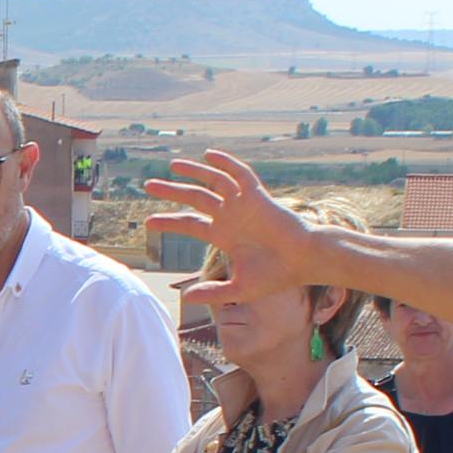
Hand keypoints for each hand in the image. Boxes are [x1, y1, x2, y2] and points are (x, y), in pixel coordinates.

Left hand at [146, 152, 325, 311]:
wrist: (304, 262)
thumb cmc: (276, 275)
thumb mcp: (239, 288)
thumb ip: (213, 293)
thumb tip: (185, 298)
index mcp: (223, 235)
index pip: (190, 224)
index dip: (169, 221)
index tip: (148, 222)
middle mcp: (230, 216)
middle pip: (195, 198)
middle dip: (172, 191)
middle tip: (148, 185)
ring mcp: (244, 205)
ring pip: (213, 182)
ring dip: (194, 172)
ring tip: (172, 165)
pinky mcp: (258, 196)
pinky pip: (240, 175)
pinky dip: (226, 163)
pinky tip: (209, 154)